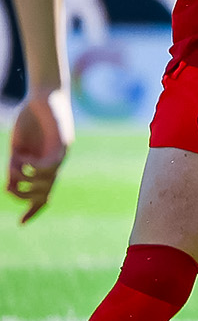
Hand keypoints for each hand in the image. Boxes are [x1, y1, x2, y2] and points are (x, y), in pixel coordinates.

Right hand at [10, 86, 72, 223]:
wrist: (43, 96)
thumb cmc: (30, 120)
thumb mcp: (17, 148)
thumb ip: (15, 167)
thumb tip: (11, 187)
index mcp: (43, 166)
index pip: (42, 195)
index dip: (33, 210)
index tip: (22, 224)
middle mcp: (54, 164)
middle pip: (45, 193)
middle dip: (26, 197)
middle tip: (11, 186)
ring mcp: (61, 155)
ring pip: (48, 182)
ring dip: (27, 180)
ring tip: (16, 166)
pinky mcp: (63, 144)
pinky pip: (52, 165)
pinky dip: (36, 167)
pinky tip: (25, 159)